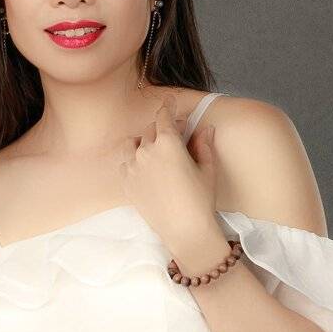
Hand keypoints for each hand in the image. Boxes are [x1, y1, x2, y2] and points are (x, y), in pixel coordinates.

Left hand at [118, 99, 218, 254]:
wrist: (184, 229)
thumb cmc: (200, 199)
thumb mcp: (207, 169)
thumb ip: (203, 145)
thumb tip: (206, 129)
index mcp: (168, 142)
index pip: (164, 116)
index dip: (168, 107)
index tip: (169, 101)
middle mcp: (147, 151)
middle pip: (150, 130)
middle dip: (161, 129)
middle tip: (173, 135)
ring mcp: (133, 167)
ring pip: (132, 144)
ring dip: (142, 142)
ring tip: (152, 149)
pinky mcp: (126, 184)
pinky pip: (125, 164)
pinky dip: (132, 160)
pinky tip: (142, 167)